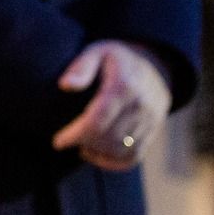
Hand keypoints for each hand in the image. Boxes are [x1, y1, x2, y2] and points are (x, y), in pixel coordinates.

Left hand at [52, 41, 171, 169]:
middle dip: (84, 143)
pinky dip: (115, 163)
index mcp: (124, 86)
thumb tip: (64, 85)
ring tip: (81, 146)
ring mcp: (151, 120)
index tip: (58, 142)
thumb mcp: (96, 51)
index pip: (98, 120)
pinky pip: (135, 156)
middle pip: (109, 137)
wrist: (155, 64)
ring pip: (122, 149)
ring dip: (98, 153)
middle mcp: (141, 105)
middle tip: (67, 141)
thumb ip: (81, 67)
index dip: (76, 134)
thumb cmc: (116, 58)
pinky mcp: (154, 131)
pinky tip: (97, 156)